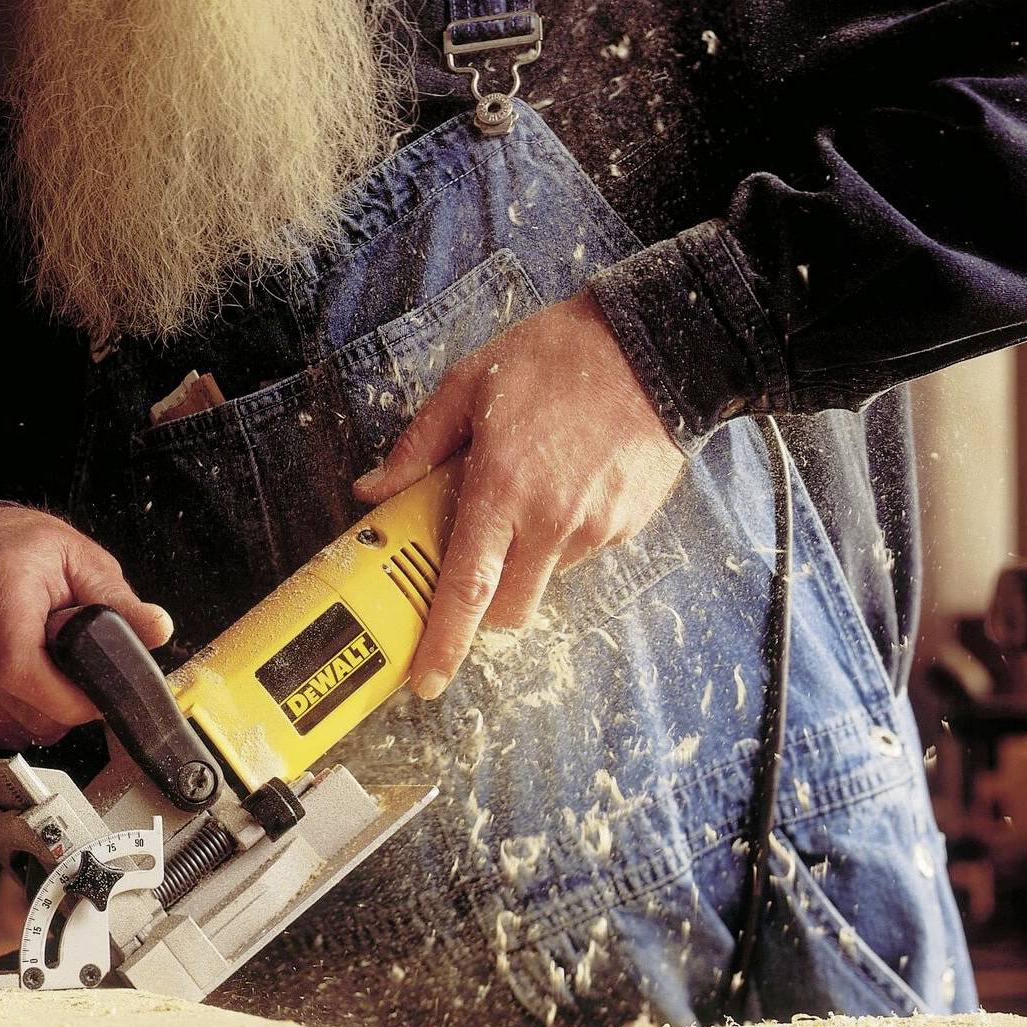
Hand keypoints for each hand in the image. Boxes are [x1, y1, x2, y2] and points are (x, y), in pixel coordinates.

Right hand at [0, 505, 173, 746]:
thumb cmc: (18, 548)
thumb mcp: (79, 559)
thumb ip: (119, 601)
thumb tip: (157, 629)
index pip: (24, 672)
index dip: (70, 697)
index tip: (98, 695)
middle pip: (25, 708)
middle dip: (65, 700)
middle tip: (75, 666)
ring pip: (11, 726)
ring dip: (40, 708)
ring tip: (43, 662)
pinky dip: (13, 714)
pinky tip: (19, 679)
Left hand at [353, 292, 684, 698]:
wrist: (653, 346)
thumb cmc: (557, 356)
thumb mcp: (470, 384)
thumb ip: (419, 445)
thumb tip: (373, 489)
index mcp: (502, 487)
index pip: (466, 588)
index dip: (443, 643)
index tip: (425, 681)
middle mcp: (550, 520)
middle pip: (508, 608)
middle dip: (482, 606)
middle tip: (470, 567)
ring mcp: (595, 528)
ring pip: (545, 579)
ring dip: (524, 559)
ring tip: (526, 492)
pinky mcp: (627, 526)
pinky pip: (581, 551)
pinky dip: (562, 535)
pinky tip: (566, 481)